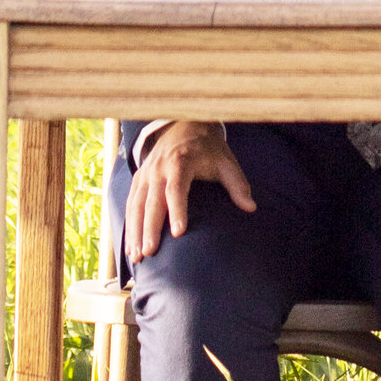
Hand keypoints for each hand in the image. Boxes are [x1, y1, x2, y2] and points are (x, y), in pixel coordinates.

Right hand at [124, 119, 255, 260]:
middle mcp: (159, 167)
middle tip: (150, 252)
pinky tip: (131, 248)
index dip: (177, 210)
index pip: (176, 188)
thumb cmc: (207, 148)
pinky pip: (130, 203)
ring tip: (137, 256)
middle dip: (149, 227)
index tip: (178, 233)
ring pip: (136, 204)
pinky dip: (129, 226)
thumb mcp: (225, 160)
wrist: (184, 124)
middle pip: (152, 200)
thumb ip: (237, 183)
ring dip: (134, 231)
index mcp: (181, 161)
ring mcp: (146, 173)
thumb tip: (251, 207)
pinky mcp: (139, 179)